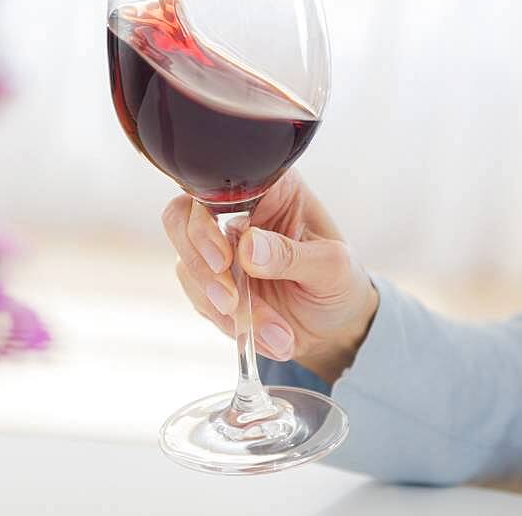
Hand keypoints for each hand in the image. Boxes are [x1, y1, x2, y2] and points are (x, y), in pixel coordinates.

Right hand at [161, 169, 377, 384]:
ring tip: (275, 332)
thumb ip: (292, 255)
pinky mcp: (214, 283)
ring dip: (227, 309)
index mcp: (267, 188)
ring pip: (189, 268)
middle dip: (203, 268)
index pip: (214, 185)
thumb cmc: (340, 282)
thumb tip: (248, 248)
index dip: (205, 221)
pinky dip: (231, 325)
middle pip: (181, 221)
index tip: (224, 260)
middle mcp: (235, 212)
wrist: (337, 325)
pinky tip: (268, 336)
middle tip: (232, 302)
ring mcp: (220, 248)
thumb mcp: (331, 267)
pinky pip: (200, 300)